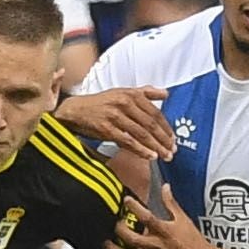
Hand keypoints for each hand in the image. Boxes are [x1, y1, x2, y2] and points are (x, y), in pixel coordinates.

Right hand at [56, 87, 175, 159]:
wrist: (75, 110)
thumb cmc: (100, 103)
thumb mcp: (122, 93)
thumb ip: (145, 93)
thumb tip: (166, 93)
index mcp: (131, 94)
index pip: (154, 112)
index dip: (166, 127)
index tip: (173, 138)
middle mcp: (124, 103)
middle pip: (150, 124)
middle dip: (163, 139)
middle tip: (172, 151)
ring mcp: (115, 116)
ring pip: (141, 134)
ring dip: (155, 147)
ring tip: (164, 156)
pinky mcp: (106, 128)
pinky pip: (127, 141)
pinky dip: (140, 150)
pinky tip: (149, 156)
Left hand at [106, 181, 219, 248]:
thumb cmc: (195, 244)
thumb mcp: (183, 220)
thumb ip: (171, 203)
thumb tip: (165, 188)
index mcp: (165, 232)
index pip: (147, 217)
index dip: (134, 207)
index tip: (126, 200)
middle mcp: (156, 247)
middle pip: (131, 238)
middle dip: (118, 229)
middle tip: (113, 223)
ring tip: (104, 245)